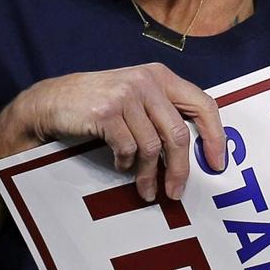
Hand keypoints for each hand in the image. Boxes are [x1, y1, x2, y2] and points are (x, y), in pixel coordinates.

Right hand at [14, 64, 225, 202]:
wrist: (52, 100)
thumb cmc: (98, 103)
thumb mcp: (135, 96)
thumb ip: (162, 112)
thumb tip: (194, 151)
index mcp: (161, 76)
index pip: (203, 104)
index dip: (215, 136)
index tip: (217, 163)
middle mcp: (147, 81)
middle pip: (178, 133)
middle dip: (180, 169)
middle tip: (176, 192)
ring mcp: (126, 95)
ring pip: (152, 146)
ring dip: (149, 174)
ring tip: (145, 190)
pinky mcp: (106, 112)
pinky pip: (128, 148)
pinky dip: (126, 163)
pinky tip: (120, 164)